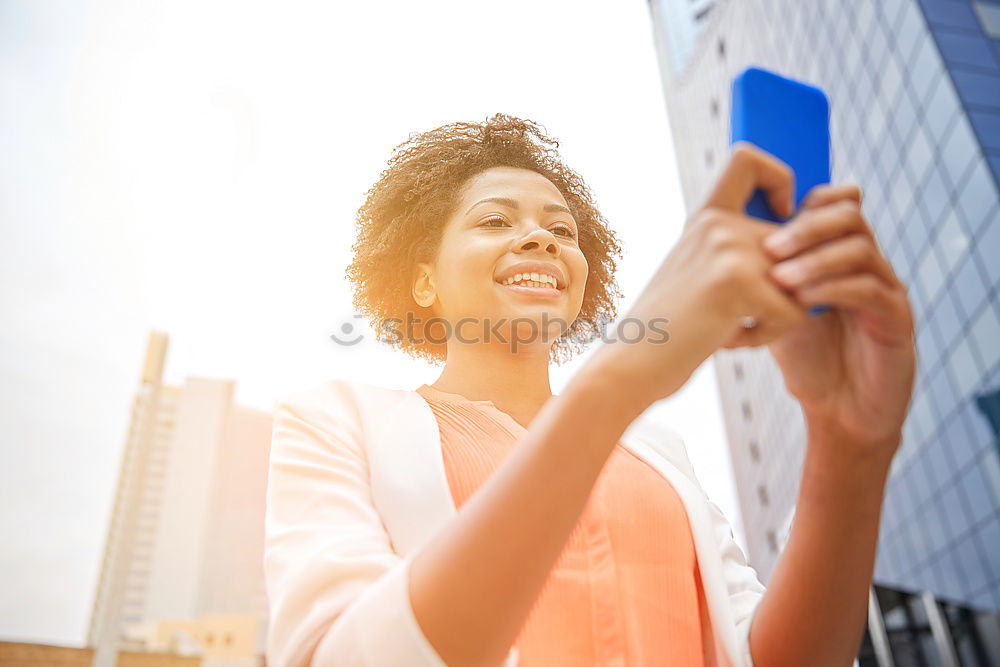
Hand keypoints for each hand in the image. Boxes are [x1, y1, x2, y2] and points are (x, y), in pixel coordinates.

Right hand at [585, 142, 811, 406]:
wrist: (632, 363)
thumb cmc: (671, 330)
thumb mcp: (700, 276)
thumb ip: (739, 252)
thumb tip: (805, 244)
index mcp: (706, 218)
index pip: (748, 158)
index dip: (779, 176)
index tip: (781, 213)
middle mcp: (717, 224)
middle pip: (800, 243)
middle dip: (788, 290)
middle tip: (739, 316)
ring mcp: (727, 247)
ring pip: (803, 284)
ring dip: (778, 318)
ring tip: (729, 328)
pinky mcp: (736, 280)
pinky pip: (793, 313)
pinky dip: (767, 337)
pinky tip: (728, 339)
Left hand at [761, 184, 916, 458]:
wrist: (839, 412)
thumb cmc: (807, 361)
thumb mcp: (775, 309)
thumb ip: (758, 276)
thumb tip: (713, 243)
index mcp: (839, 254)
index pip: (828, 203)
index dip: (799, 202)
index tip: (763, 221)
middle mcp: (868, 264)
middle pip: (847, 214)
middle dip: (805, 227)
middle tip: (769, 248)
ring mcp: (887, 288)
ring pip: (860, 248)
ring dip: (814, 260)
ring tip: (779, 280)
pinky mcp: (897, 318)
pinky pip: (871, 289)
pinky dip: (832, 290)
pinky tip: (802, 303)